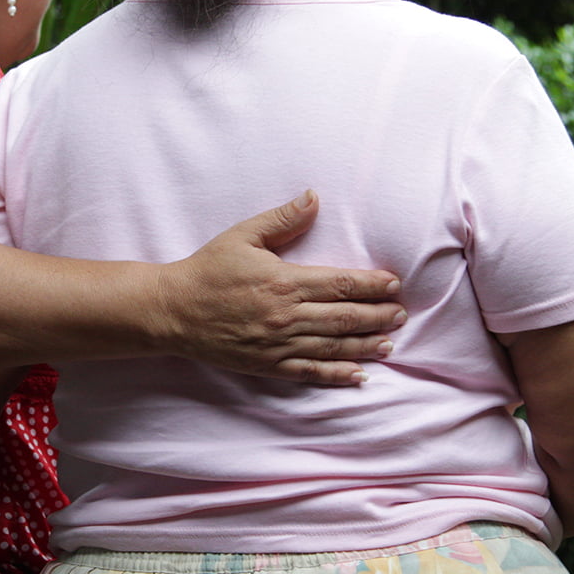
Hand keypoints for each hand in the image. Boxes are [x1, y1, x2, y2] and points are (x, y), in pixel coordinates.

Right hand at [158, 190, 405, 385]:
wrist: (173, 311)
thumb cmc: (208, 269)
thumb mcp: (243, 235)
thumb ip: (282, 219)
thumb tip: (313, 197)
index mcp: (284, 281)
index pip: (340, 284)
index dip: (371, 285)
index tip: (393, 285)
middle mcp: (286, 315)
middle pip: (344, 318)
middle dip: (377, 316)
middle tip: (401, 315)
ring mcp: (278, 344)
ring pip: (332, 346)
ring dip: (365, 346)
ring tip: (389, 343)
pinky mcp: (267, 365)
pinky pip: (309, 372)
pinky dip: (336, 375)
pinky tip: (358, 376)